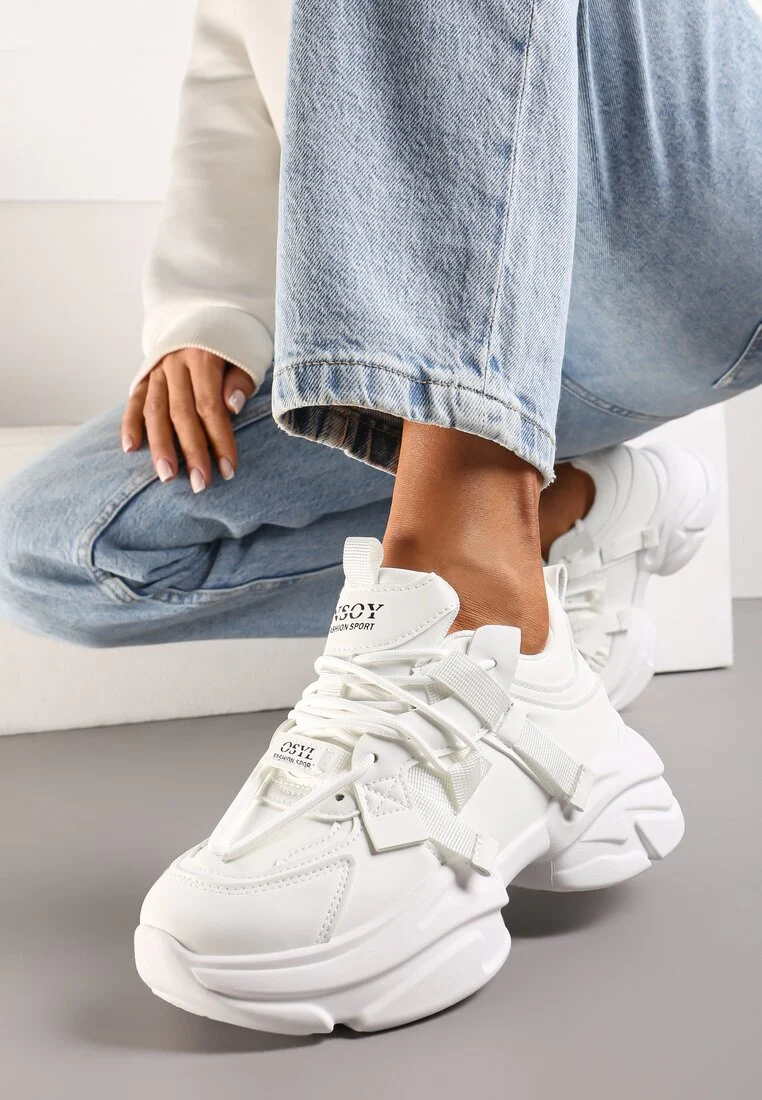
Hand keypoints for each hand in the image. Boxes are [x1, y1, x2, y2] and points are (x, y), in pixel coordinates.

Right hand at [121, 350, 254, 490]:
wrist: (205, 313)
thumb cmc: (234, 343)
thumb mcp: (247, 355)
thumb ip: (240, 381)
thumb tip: (233, 407)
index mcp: (203, 356)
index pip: (210, 406)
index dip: (220, 440)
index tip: (228, 470)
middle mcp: (175, 362)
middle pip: (181, 413)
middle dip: (191, 452)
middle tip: (199, 484)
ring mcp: (156, 369)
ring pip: (154, 410)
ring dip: (159, 446)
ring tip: (166, 477)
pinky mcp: (144, 374)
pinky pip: (134, 400)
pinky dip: (130, 424)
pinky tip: (130, 448)